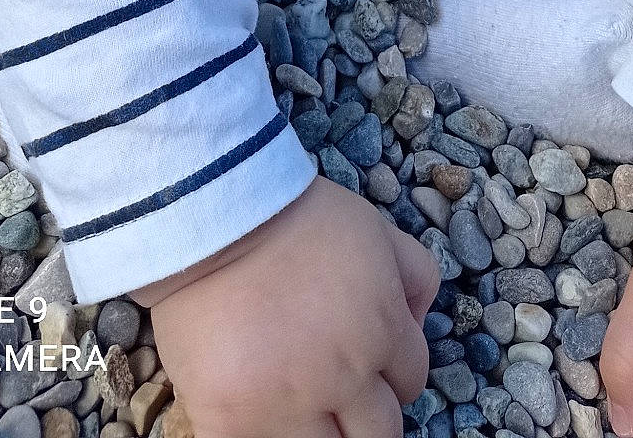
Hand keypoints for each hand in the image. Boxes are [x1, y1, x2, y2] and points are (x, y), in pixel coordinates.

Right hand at [141, 176, 440, 437]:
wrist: (212, 218)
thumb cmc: (293, 217)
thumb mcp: (374, 227)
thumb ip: (415, 273)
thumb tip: (420, 319)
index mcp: (382, 332)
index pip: (412, 382)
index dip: (391, 372)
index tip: (367, 364)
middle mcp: (344, 378)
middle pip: (380, 434)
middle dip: (365, 414)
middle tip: (336, 392)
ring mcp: (288, 407)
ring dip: (321, 432)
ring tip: (298, 403)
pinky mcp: (232, 424)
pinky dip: (263, 436)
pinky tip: (257, 411)